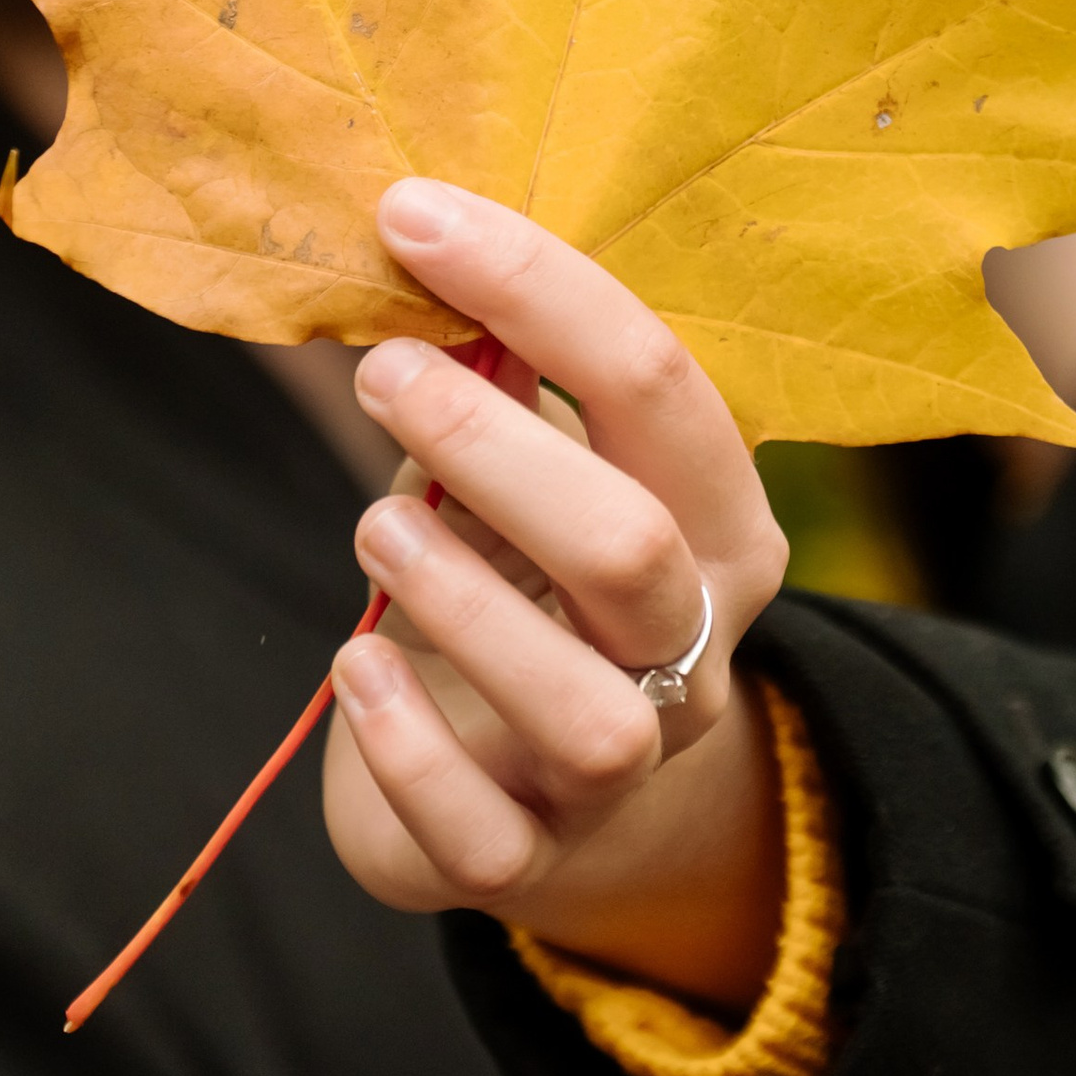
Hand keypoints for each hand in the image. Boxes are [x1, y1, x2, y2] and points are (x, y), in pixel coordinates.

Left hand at [321, 181, 792, 1012]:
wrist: (536, 788)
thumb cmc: (523, 581)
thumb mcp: (536, 472)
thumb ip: (503, 383)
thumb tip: (426, 245)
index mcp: (718, 522)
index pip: (659, 386)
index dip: (536, 288)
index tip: (412, 217)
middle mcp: (694, 648)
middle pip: (629, 548)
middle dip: (492, 448)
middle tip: (384, 374)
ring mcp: (619, 769)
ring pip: (584, 709)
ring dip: (459, 598)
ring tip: (373, 529)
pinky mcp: (527, 859)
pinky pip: (483, 831)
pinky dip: (405, 747)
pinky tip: (357, 668)